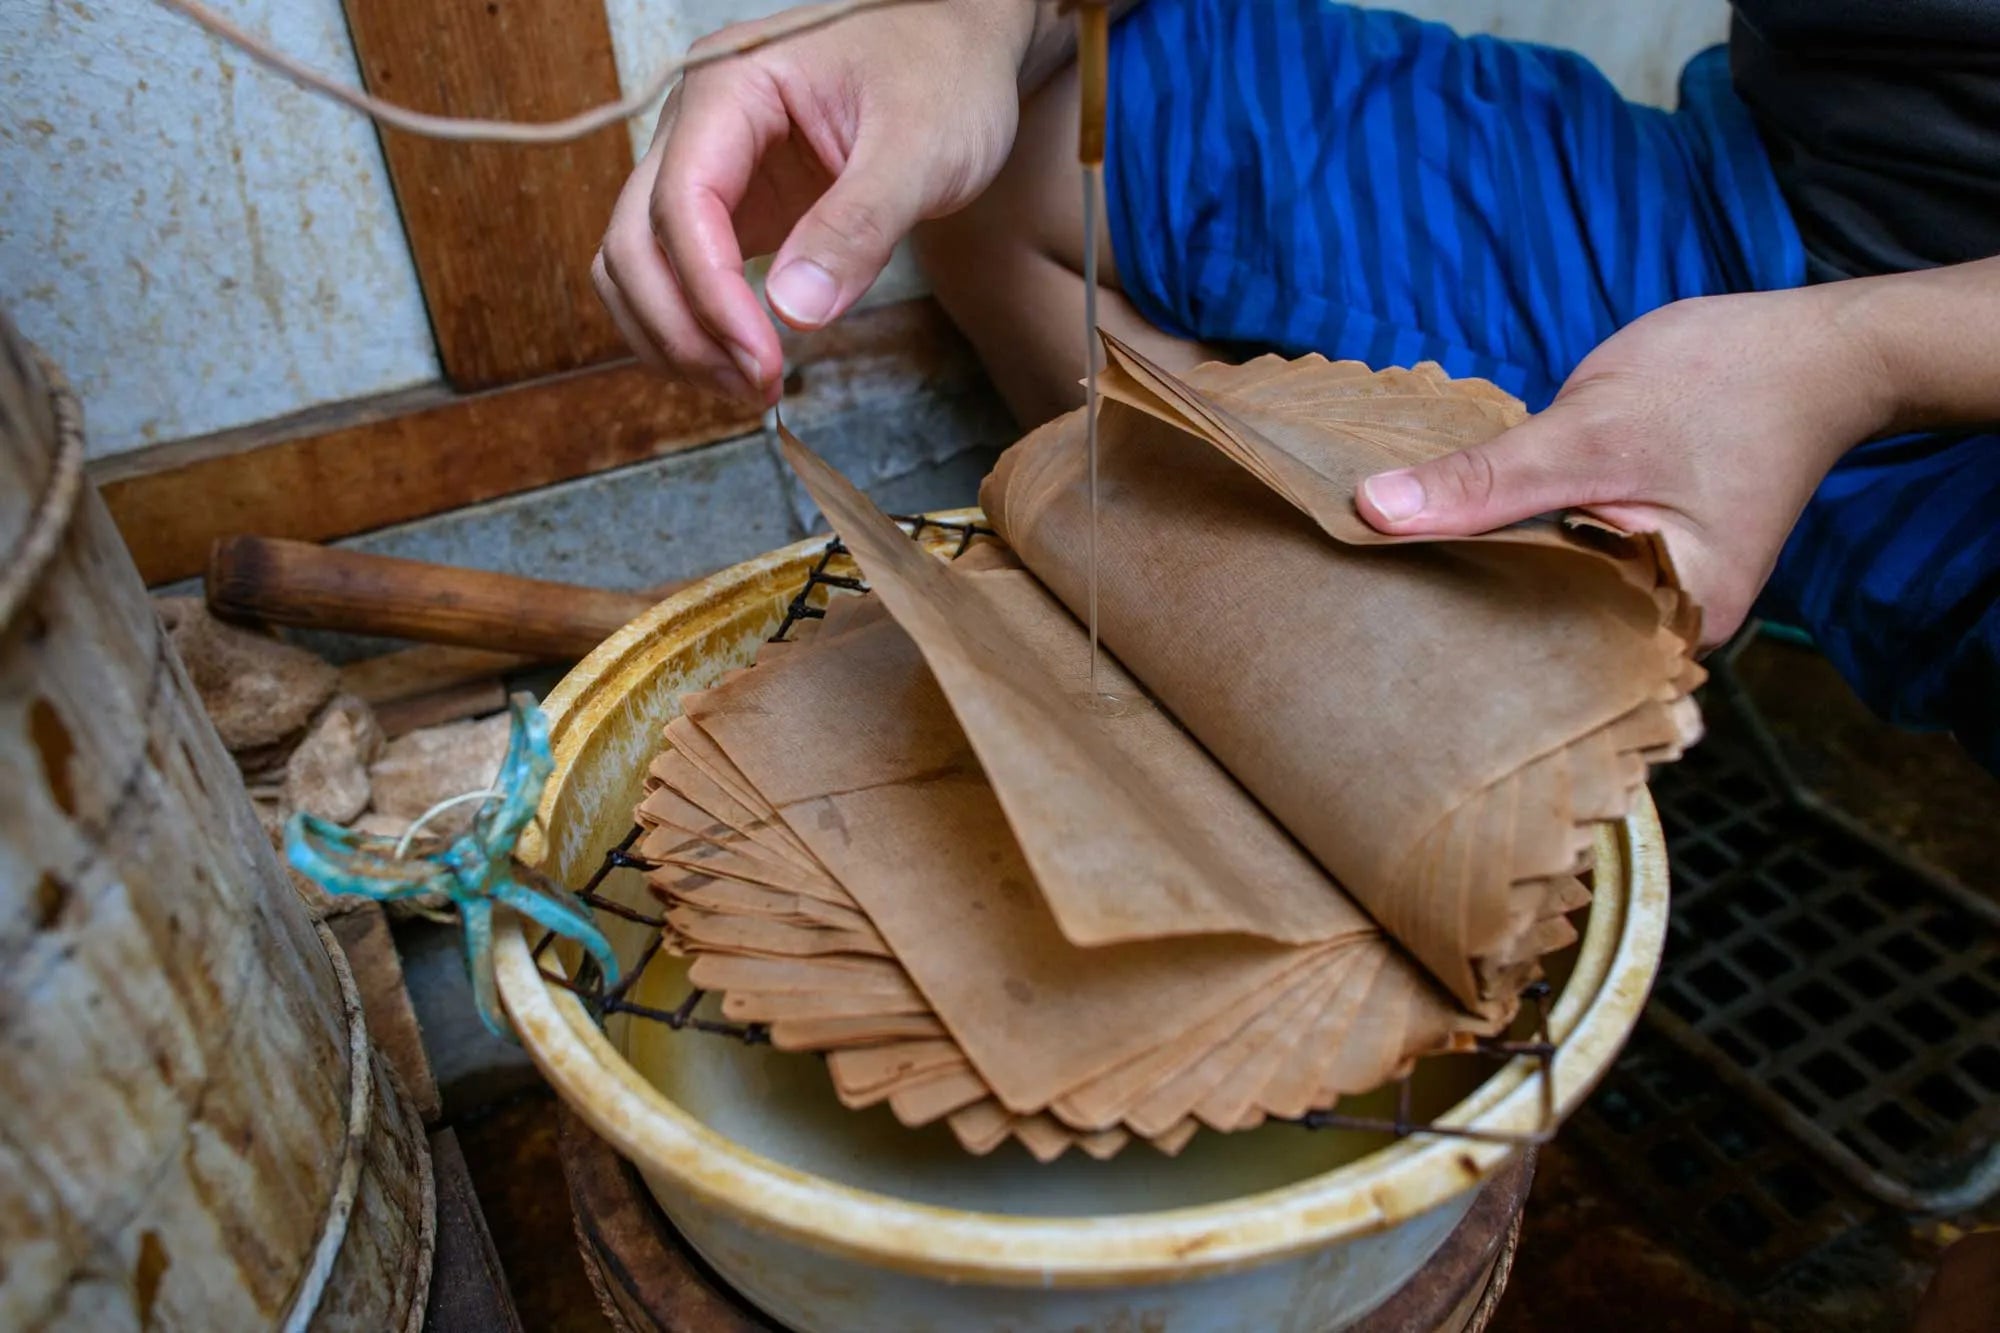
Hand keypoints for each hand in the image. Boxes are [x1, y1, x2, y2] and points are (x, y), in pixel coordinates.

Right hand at [594, 1, 1031, 404]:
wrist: (961, 49)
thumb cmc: (945, 73)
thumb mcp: (922, 148)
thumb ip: (859, 226)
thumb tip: (794, 312)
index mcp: (731, 85)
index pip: (681, 202)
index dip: (709, 296)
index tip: (761, 363)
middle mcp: (696, 121)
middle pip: (634, 240)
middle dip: (683, 330)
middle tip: (755, 389)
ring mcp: (705, 165)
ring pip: (635, 263)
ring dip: (674, 338)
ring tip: (750, 388)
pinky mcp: (728, 204)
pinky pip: (674, 271)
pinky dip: (691, 325)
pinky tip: (742, 362)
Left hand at [1355, 287, 1896, 644]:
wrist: (1815, 349)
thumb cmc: (1725, 383)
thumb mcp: (1589, 430)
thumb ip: (1485, 481)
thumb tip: (1373, 512)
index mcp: (1668, 624)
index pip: (1532, 652)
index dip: (1446, 632)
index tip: (1363, 619)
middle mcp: (1659, 631)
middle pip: (1531, 633)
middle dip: (1453, 609)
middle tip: (1355, 596)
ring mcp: (1649, 596)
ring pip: (1538, 596)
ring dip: (1474, 572)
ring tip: (1383, 572)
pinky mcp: (1635, 559)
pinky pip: (1555, 565)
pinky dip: (1507, 545)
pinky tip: (1444, 534)